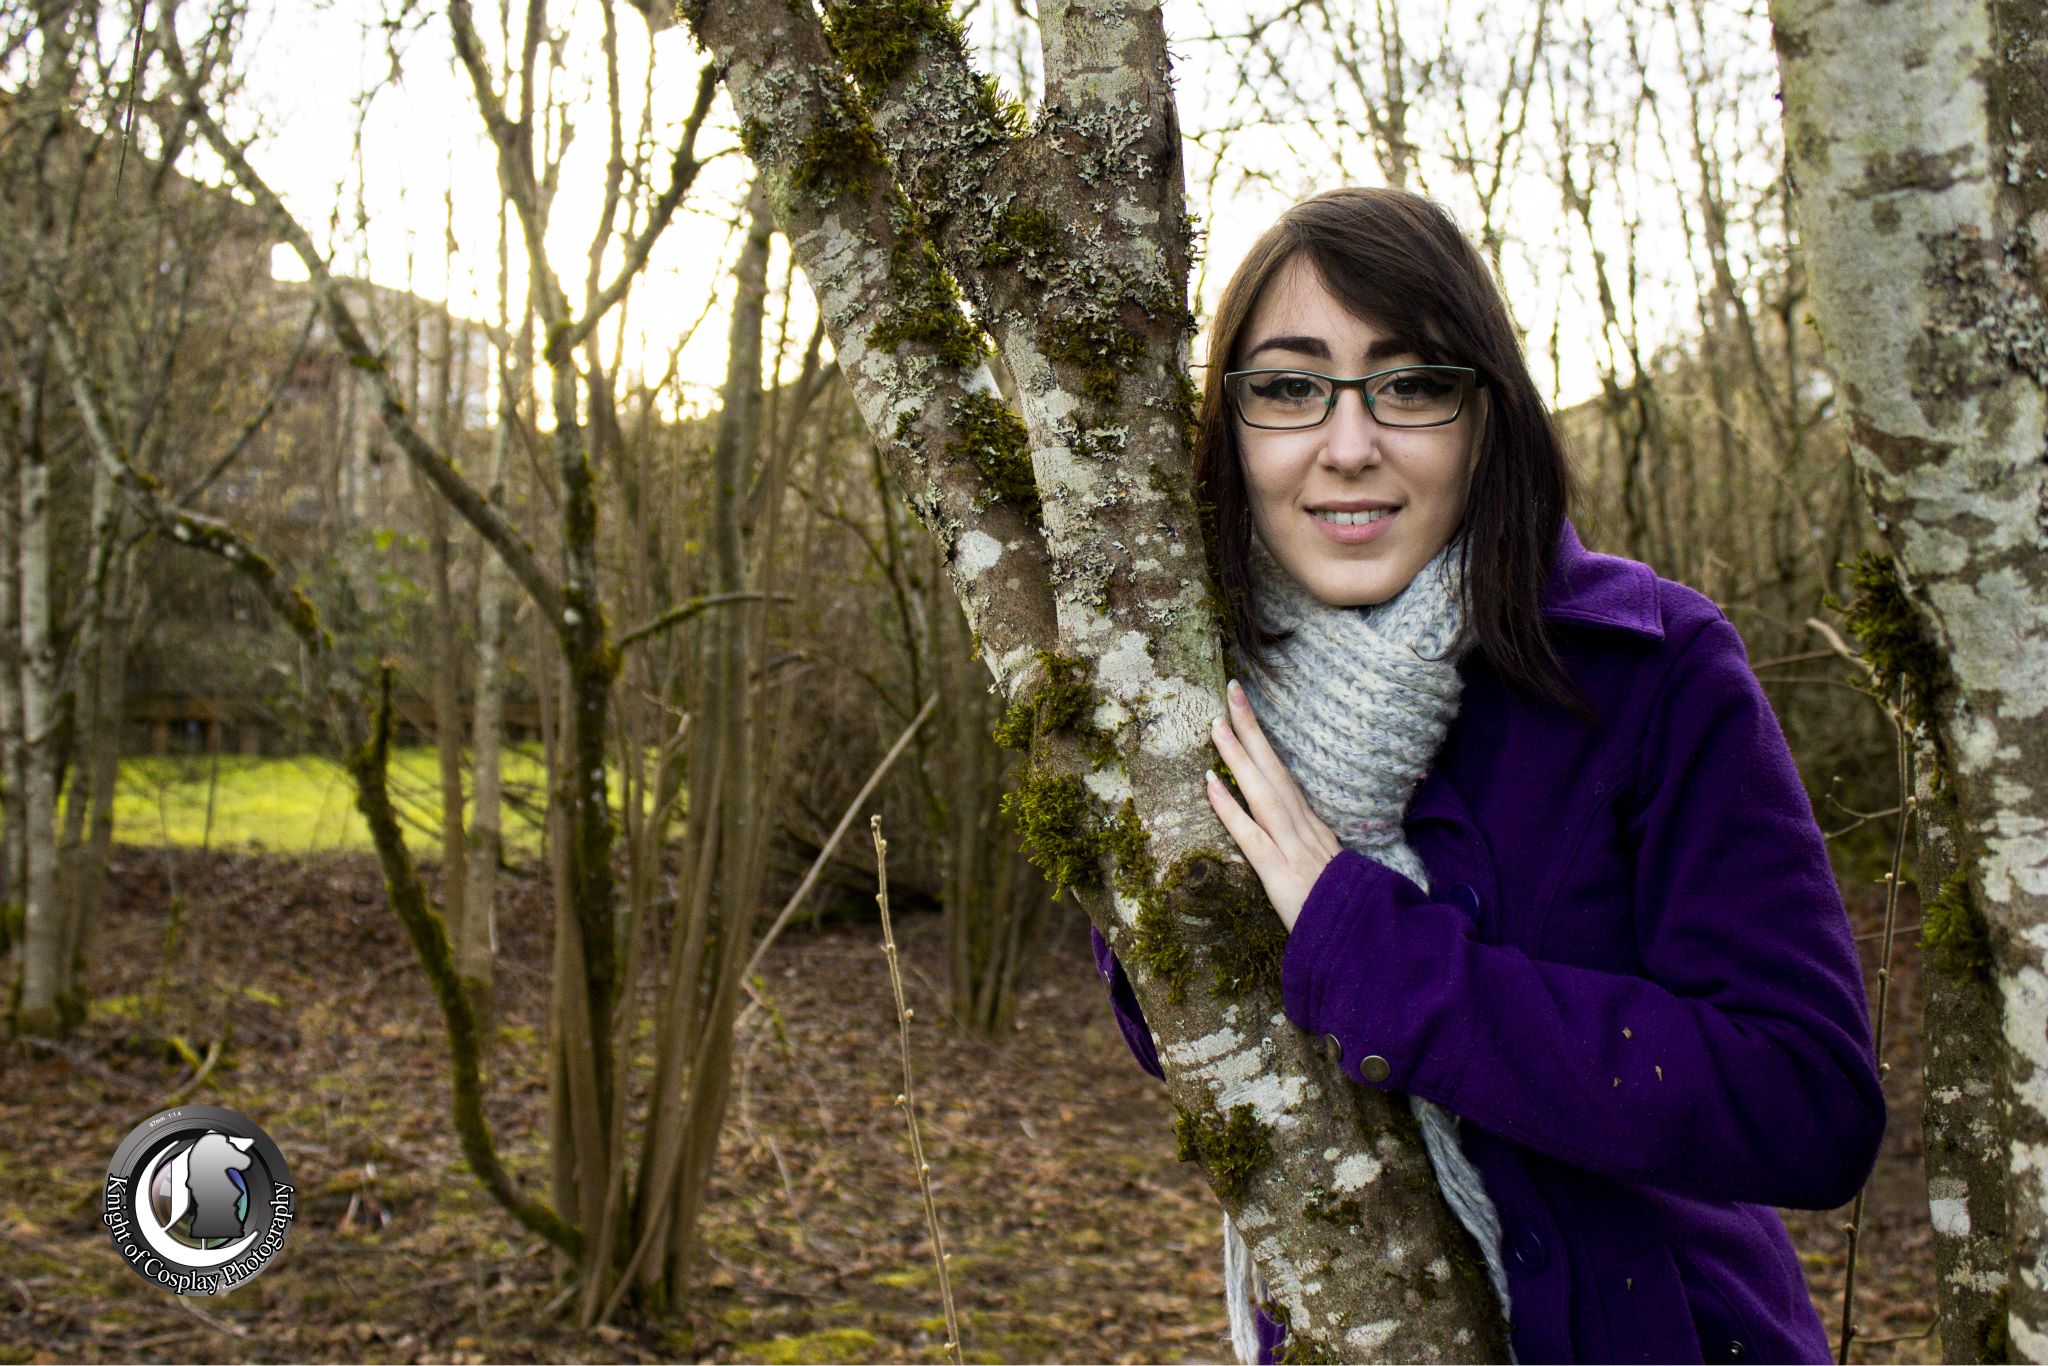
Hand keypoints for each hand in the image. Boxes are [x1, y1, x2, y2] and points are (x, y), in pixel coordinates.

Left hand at [1204, 678, 1343, 932]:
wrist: (1364, 938)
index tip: (1246, 711)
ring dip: (1238, 756)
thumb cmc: (1346, 910)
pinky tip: (1209, 783)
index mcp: (1313, 826)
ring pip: (1262, 791)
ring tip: (1216, 724)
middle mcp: (1303, 827)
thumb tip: (1297, 835)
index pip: (1285, 775)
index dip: (1264, 743)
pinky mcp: (1279, 872)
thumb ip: (1314, 850)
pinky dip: (1229, 807)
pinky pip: (1250, 835)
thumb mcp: (1331, 872)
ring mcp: (1292, 847)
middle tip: (1231, 691)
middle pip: (1274, 769)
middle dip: (1252, 729)